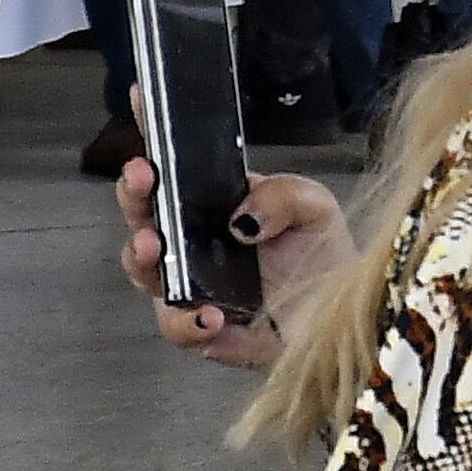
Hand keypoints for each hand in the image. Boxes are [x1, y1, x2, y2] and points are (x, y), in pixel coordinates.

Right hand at [117, 160, 355, 369]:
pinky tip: (210, 315)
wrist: (337, 313)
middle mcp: (192, 244)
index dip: (153, 160)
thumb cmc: (319, 257)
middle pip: (145, 217)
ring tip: (156, 248)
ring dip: (142, 257)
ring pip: (145, 271)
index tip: (145, 141)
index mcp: (216, 207)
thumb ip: (282, 196)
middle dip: (134, 196)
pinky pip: (178, 326)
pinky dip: (188, 320)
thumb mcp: (313, 208)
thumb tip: (243, 216)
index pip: (173, 176)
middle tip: (140, 183)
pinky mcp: (199, 329)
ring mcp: (189, 286)